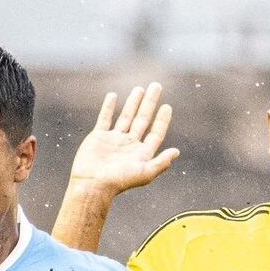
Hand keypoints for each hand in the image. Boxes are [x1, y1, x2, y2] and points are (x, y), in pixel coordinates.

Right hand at [67, 82, 179, 197]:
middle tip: (156, 86)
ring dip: (133, 103)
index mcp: (141, 153)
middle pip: (142, 120)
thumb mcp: (145, 173)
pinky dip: (108, 107)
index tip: (166, 106)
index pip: (155, 133)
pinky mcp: (98, 137)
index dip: (162, 120)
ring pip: (126, 117)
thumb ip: (161, 162)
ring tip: (140, 89)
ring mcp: (114, 140)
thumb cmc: (119, 181)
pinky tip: (113, 95)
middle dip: (150, 103)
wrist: (92, 184)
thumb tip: (177, 152)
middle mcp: (129, 145)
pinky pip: (105, 118)